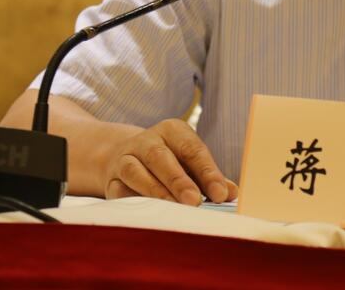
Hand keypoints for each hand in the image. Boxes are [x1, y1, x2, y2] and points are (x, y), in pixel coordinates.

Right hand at [104, 118, 236, 204]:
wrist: (125, 156)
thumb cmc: (169, 161)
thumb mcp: (190, 162)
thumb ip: (210, 177)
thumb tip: (233, 193)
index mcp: (173, 130)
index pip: (192, 149)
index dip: (207, 172)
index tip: (221, 194)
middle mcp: (147, 140)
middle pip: (162, 158)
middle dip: (179, 181)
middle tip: (195, 202)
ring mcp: (126, 158)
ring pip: (137, 172)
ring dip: (156, 192)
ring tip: (173, 211)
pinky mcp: (111, 179)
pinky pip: (119, 192)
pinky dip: (133, 203)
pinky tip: (148, 214)